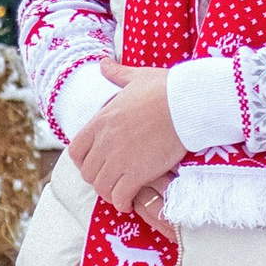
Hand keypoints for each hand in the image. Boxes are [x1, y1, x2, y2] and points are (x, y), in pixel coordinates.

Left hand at [70, 61, 187, 212]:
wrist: (189, 103)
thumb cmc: (167, 89)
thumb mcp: (138, 78)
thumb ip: (117, 74)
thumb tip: (104, 63)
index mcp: (101, 121)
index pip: (76, 150)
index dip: (84, 161)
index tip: (96, 164)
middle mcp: (105, 142)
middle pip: (88, 173)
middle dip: (98, 180)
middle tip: (111, 181)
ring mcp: (120, 159)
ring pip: (102, 187)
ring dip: (110, 193)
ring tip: (120, 195)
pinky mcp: (138, 173)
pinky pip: (120, 196)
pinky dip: (123, 202)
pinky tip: (129, 203)